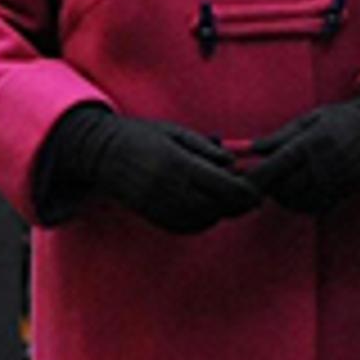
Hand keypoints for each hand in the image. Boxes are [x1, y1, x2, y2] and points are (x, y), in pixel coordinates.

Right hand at [60, 107, 261, 233]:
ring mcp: (158, 205)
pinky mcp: (152, 216)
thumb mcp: (177, 133)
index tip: (259, 189)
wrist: (100, 152)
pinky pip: (187, 226)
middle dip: (239, 204)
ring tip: (229, 199)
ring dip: (222, 212)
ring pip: (204, 220)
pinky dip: (203, 219)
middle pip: (219, 208)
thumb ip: (208, 150)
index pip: (225, 187)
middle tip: (252, 196)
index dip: (248, 192)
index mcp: (177, 164)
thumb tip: (236, 167)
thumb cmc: (142, 135)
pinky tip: (208, 206)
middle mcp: (168, 188)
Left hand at [241, 89, 359, 213]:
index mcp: (311, 143)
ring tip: (283, 183)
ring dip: (285, 197)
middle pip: (285, 188)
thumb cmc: (338, 121)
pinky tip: (299, 191)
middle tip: (265, 179)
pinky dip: (301, 204)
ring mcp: (334, 182)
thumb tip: (253, 149)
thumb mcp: (309, 119)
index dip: (256, 175)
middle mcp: (323, 165)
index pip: (276, 165)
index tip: (244, 177)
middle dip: (270, 187)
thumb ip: (281, 136)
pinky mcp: (342, 193)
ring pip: (298, 201)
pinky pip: (314, 207)